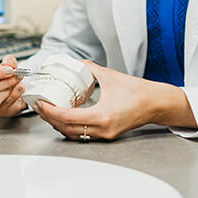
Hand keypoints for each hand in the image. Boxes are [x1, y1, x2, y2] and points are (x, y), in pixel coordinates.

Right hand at [0, 55, 27, 117]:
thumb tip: (10, 64)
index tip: (8, 69)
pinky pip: (5, 106)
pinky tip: (20, 87)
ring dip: (7, 90)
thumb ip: (8, 61)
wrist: (11, 92)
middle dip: (3, 81)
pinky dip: (15, 95)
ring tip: (16, 81)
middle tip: (14, 74)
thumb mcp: (4, 67)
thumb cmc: (2, 79)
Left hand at [36, 61, 195, 139]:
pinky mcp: (107, 135)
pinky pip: (82, 134)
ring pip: (73, 134)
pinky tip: (65, 116)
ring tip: (48, 111)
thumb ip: (89, 68)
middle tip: (40, 107)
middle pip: (67, 129)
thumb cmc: (138, 92)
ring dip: (58, 124)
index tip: (41, 104)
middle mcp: (103, 129)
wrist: (156, 104)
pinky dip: (70, 127)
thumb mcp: (110, 76)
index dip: (51, 111)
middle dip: (50, 119)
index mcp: (103, 116)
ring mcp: (105, 134)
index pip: (68, 118)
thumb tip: (75, 63)